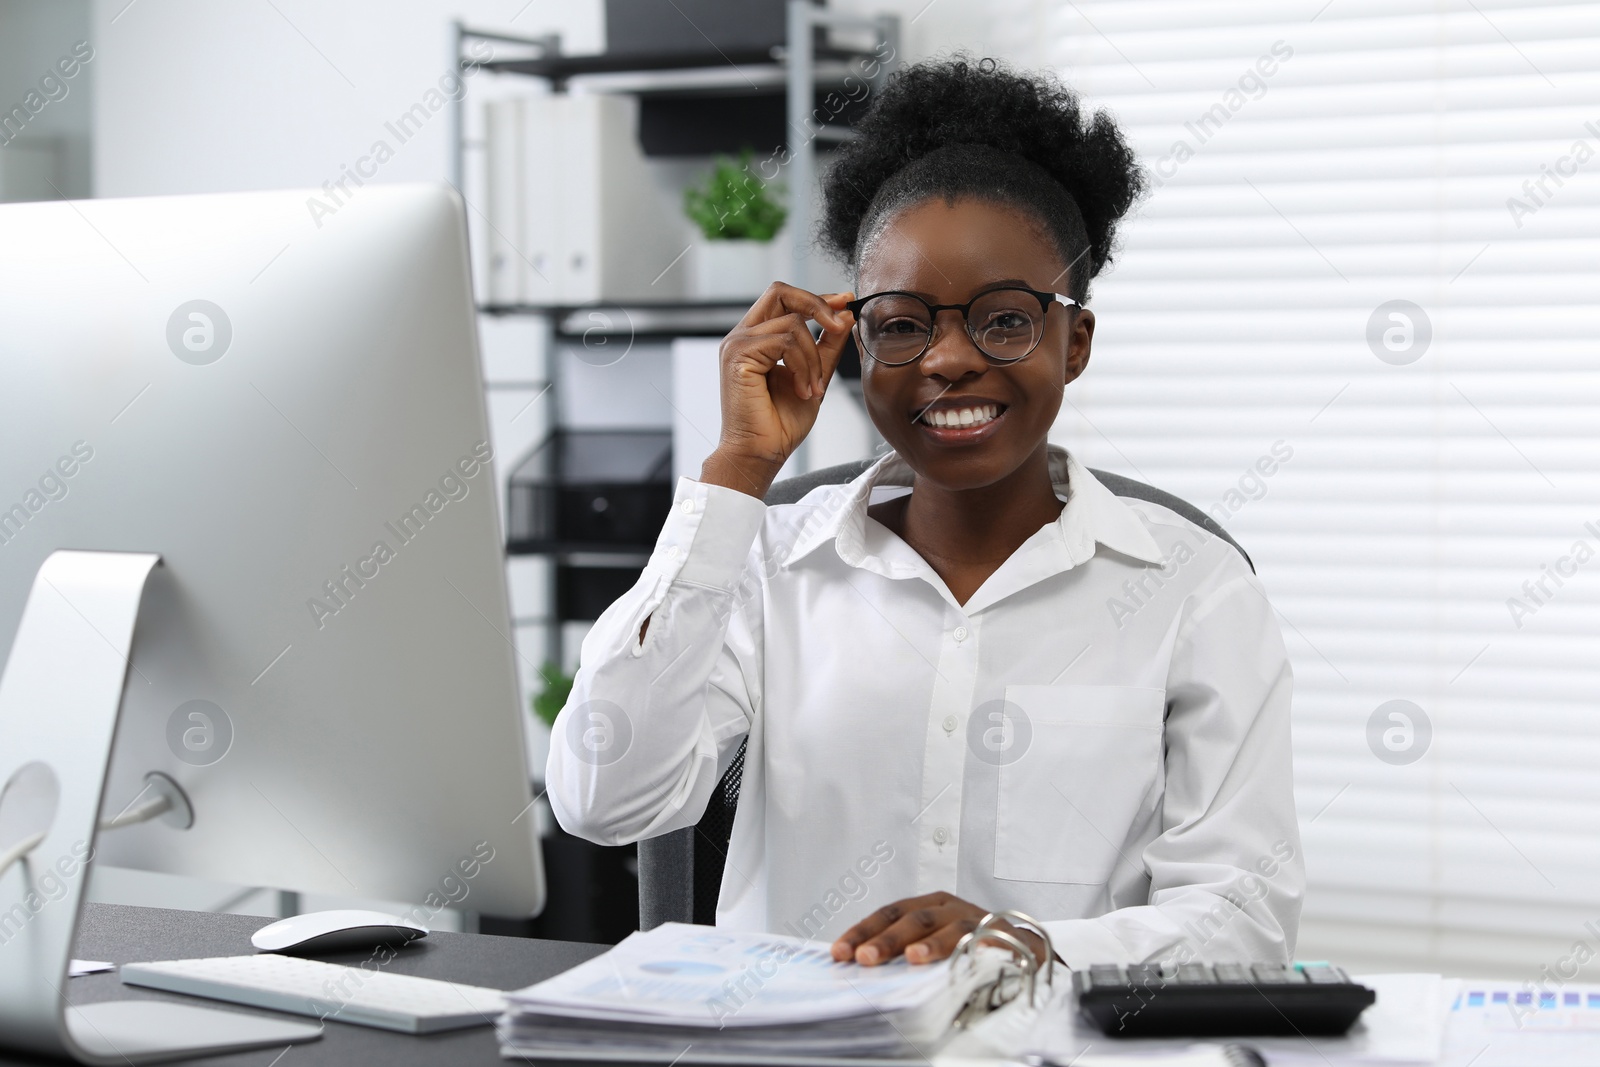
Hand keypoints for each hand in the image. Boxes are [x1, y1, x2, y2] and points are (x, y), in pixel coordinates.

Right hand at [700, 283, 853, 498]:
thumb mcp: (814, 375)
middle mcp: (743, 336)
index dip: (817, 297)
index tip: (845, 302)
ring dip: (813, 358)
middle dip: (817, 304)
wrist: (762, 453)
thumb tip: (844, 315)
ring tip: (813, 388)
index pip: (785, 299)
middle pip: (781, 292)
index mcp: (757, 338)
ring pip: (792, 324)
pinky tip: (802, 390)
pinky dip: (803, 366)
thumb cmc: (781, 423)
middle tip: (840, 326)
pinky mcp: (738, 355)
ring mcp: (738, 343)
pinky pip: (784, 342)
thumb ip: (827, 346)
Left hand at [830, 892, 1049, 965]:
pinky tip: (962, 959)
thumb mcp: (933, 947)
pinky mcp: (1002, 936)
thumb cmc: (970, 949)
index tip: (840, 952)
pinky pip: (987, 941)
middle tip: (865, 958)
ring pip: (949, 927)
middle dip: (887, 938)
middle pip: (913, 918)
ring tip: (911, 958)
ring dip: (929, 943)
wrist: (1026, 953)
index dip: (863, 931)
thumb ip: (903, 954)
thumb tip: (860, 968)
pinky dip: (975, 948)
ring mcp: (976, 920)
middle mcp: (950, 908)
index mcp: (929, 906)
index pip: (889, 914)